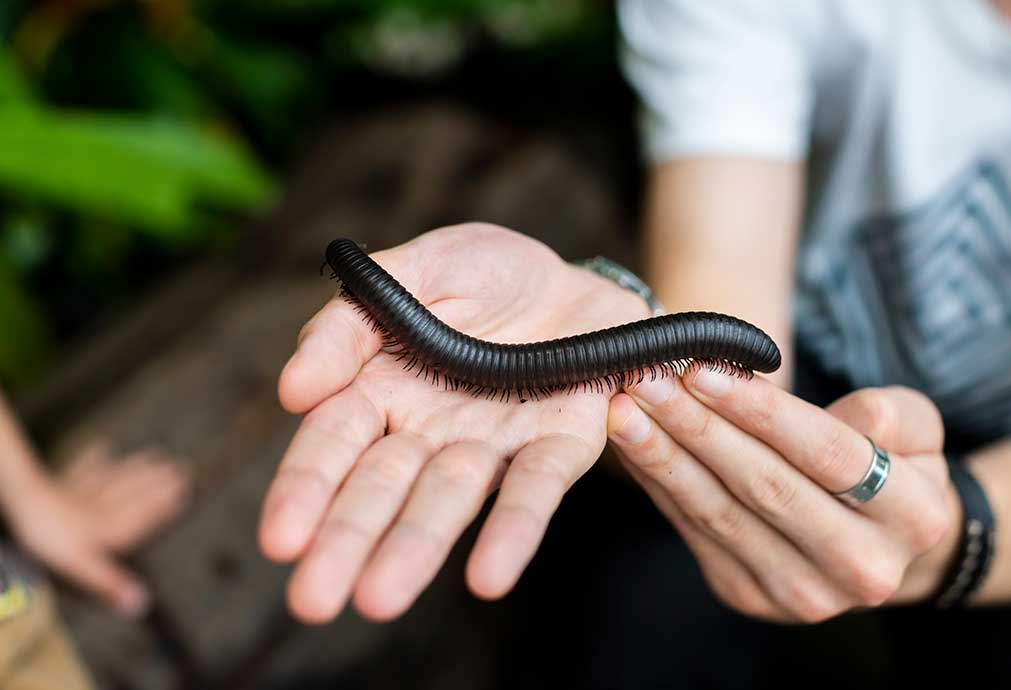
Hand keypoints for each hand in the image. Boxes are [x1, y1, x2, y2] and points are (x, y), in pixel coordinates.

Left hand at [6, 442, 190, 617]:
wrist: (24, 505)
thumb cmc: (53, 540)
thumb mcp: (85, 567)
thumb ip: (113, 583)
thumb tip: (142, 604)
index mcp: (113, 528)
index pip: (146, 514)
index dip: (166, 505)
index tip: (186, 493)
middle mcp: (105, 507)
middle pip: (137, 491)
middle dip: (160, 479)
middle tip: (183, 466)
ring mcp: (84, 492)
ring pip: (118, 477)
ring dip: (138, 466)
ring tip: (155, 454)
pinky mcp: (62, 484)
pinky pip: (84, 469)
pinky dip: (96, 458)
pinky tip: (104, 446)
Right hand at [259, 223, 650, 623]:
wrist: (577, 281)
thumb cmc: (486, 275)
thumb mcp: (415, 270)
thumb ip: (351, 321)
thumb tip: (292, 390)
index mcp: (382, 390)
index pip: (333, 443)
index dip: (305, 489)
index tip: (280, 539)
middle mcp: (431, 432)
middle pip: (381, 489)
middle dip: (347, 541)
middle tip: (312, 601)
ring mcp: (494, 445)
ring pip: (448, 499)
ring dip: (415, 548)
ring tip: (379, 600)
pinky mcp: (559, 448)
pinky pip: (534, 489)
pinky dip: (512, 531)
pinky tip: (489, 579)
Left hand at [607, 371, 958, 622]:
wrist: (876, 544)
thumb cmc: (892, 465)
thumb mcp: (917, 429)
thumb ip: (895, 413)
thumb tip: (857, 413)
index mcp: (913, 516)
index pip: (827, 454)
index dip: (760, 413)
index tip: (702, 370)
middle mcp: (861, 567)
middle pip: (764, 486)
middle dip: (696, 428)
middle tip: (646, 380)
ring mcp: (800, 593)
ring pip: (718, 512)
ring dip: (663, 457)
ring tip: (624, 409)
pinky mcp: (748, 594)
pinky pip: (692, 529)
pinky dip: (658, 482)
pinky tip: (633, 444)